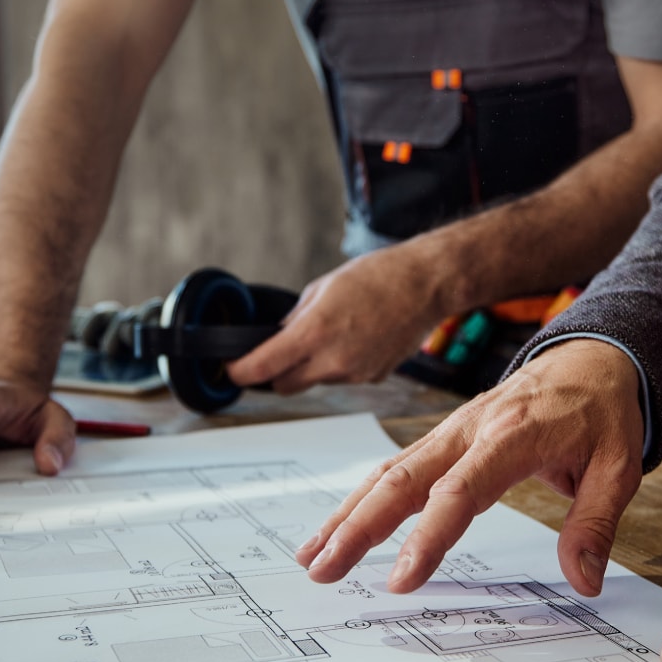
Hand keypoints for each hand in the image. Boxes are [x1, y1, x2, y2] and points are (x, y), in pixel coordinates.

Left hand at [225, 245, 446, 393]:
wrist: (427, 284)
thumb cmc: (380, 276)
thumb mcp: (323, 287)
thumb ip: (296, 318)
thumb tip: (278, 337)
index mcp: (315, 333)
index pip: (263, 366)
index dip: (241, 372)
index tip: (233, 371)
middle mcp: (334, 360)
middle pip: (285, 385)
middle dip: (277, 372)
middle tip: (280, 352)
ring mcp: (356, 373)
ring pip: (316, 381)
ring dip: (313, 366)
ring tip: (336, 332)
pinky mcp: (374, 378)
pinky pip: (344, 377)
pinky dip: (341, 364)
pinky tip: (358, 338)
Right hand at [298, 338, 642, 596]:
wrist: (592, 357)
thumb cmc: (603, 411)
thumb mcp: (619, 466)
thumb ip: (595, 524)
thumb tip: (583, 581)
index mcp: (512, 435)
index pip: (461, 492)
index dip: (428, 537)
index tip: (402, 580)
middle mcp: (469, 430)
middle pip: (402, 480)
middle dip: (358, 528)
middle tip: (325, 571)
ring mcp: (450, 431)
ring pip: (387, 473)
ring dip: (346, 515)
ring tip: (312, 557)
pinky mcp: (443, 438)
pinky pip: (395, 468)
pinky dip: (361, 499)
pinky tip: (337, 528)